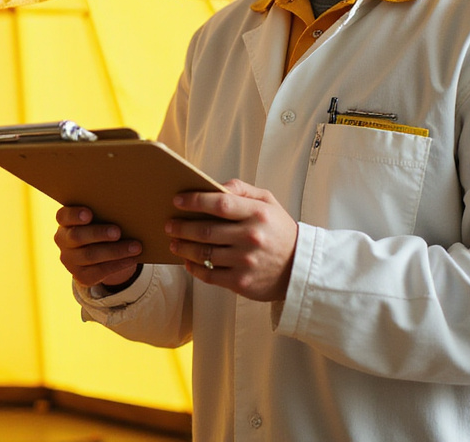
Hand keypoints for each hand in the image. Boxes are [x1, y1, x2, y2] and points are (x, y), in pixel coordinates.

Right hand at [54, 206, 141, 288]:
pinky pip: (99, 271)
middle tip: (117, 232)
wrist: (100, 251)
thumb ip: (105, 213)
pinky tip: (132, 259)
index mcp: (65, 221)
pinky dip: (118, 264)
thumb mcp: (99, 217)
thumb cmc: (101, 225)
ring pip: (90, 256)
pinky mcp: (80, 276)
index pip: (64, 216)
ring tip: (135, 247)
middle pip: (77, 236)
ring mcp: (69, 260)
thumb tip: (127, 210)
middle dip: (98, 234)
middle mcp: (62, 240)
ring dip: (115, 251)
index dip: (75, 215)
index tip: (89, 214)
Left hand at [165, 179, 298, 300]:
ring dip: (183, 247)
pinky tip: (187, 261)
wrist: (300, 268)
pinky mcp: (241, 282)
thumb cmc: (279, 230)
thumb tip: (214, 185)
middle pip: (205, 230)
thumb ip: (242, 189)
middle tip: (169, 224)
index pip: (220, 203)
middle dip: (181, 227)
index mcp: (258, 214)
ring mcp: (245, 262)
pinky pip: (209, 275)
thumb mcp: (268, 202)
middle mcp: (251, 237)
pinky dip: (193, 268)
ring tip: (174, 242)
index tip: (177, 200)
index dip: (195, 201)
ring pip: (203, 253)